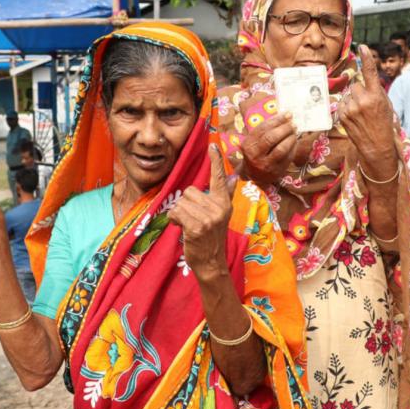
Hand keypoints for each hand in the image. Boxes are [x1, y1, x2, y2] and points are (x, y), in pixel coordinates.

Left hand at [168, 145, 234, 281]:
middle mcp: (219, 207)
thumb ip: (225, 195)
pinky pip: (176, 212)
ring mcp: (209, 217)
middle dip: (186, 205)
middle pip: (189, 191)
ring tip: (189, 226)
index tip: (214, 145)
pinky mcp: (197, 227)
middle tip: (194, 220)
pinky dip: (174, 220)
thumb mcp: (221, 215)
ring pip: (181, 202)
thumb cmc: (211, 238)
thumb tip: (235, 178)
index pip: (220, 177)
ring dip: (179, 214)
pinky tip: (183, 230)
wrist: (211, 263)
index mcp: (224, 202)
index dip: (216, 161)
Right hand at [240, 112, 296, 183]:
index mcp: (248, 144)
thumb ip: (266, 129)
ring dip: (290, 138)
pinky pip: (287, 157)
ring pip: (281, 149)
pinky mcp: (276, 171)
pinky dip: (293, 147)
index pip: (263, 128)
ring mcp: (266, 164)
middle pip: (271, 138)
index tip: (288, 114)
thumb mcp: (255, 140)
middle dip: (284, 128)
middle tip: (293, 123)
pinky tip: (295, 141)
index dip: (277, 120)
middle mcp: (255, 155)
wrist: (254, 174)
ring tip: (294, 132)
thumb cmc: (256, 151)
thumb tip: (284, 115)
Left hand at [339, 45, 397, 177]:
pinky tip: (354, 118)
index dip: (366, 58)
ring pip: (348, 95)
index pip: (370, 72)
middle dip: (360, 92)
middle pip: (356, 85)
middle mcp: (362, 100)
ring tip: (361, 114)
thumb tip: (363, 80)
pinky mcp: (342, 115)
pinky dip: (346, 108)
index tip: (363, 47)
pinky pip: (342, 103)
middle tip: (367, 106)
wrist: (377, 146)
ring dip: (352, 100)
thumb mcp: (386, 105)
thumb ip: (375, 90)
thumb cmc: (383, 123)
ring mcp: (351, 108)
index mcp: (376, 96)